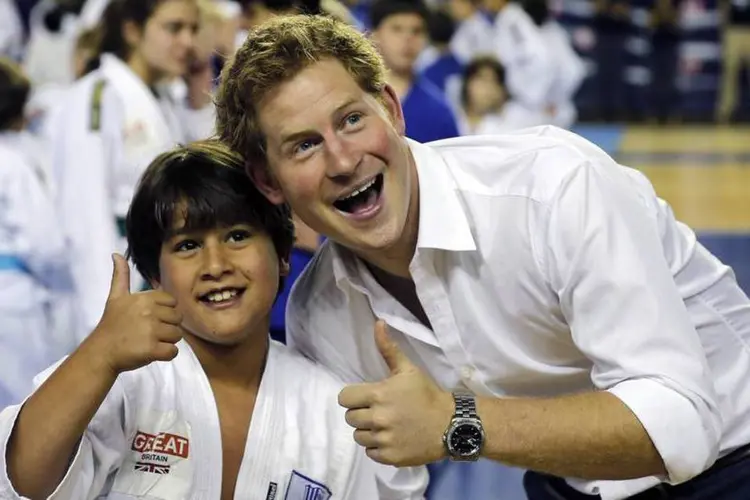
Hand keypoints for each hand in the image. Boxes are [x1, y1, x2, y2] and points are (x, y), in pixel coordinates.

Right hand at [88, 254, 183, 374]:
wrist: (100, 352)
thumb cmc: (111, 325)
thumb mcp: (116, 297)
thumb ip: (120, 276)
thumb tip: (116, 254)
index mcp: (145, 298)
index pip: (173, 303)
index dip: (164, 313)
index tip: (147, 319)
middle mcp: (149, 312)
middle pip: (178, 319)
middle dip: (167, 327)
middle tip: (147, 333)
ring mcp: (151, 331)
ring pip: (177, 335)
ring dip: (166, 342)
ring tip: (147, 342)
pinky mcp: (151, 349)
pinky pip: (173, 352)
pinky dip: (166, 355)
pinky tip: (151, 353)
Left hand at [338, 321, 453, 465]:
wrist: (450, 424)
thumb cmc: (426, 394)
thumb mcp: (407, 369)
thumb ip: (388, 348)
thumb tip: (378, 323)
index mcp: (378, 395)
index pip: (344, 398)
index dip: (353, 397)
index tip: (366, 398)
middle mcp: (378, 418)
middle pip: (350, 418)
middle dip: (362, 413)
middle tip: (380, 411)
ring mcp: (384, 439)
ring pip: (359, 436)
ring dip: (369, 431)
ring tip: (386, 425)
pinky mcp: (390, 457)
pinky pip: (370, 452)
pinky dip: (378, 447)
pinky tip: (392, 438)